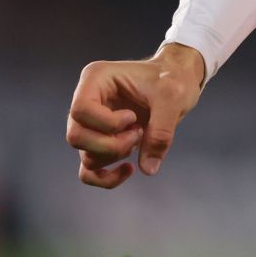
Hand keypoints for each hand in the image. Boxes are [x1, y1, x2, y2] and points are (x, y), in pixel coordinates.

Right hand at [64, 42, 205, 187]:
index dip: (107, 123)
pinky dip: (105, 178)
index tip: (133, 117)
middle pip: (77, 136)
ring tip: (140, 136)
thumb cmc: (173, 78)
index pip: (80, 110)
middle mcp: (87, 100)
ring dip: (115, 155)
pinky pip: (89, 171)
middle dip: (111, 144)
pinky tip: (129, 169)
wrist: (178, 81)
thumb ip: (161, 131)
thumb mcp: (172, 97)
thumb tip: (148, 168)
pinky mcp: (100, 142)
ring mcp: (91, 123)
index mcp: (95, 79)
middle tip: (138, 133)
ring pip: (85, 155)